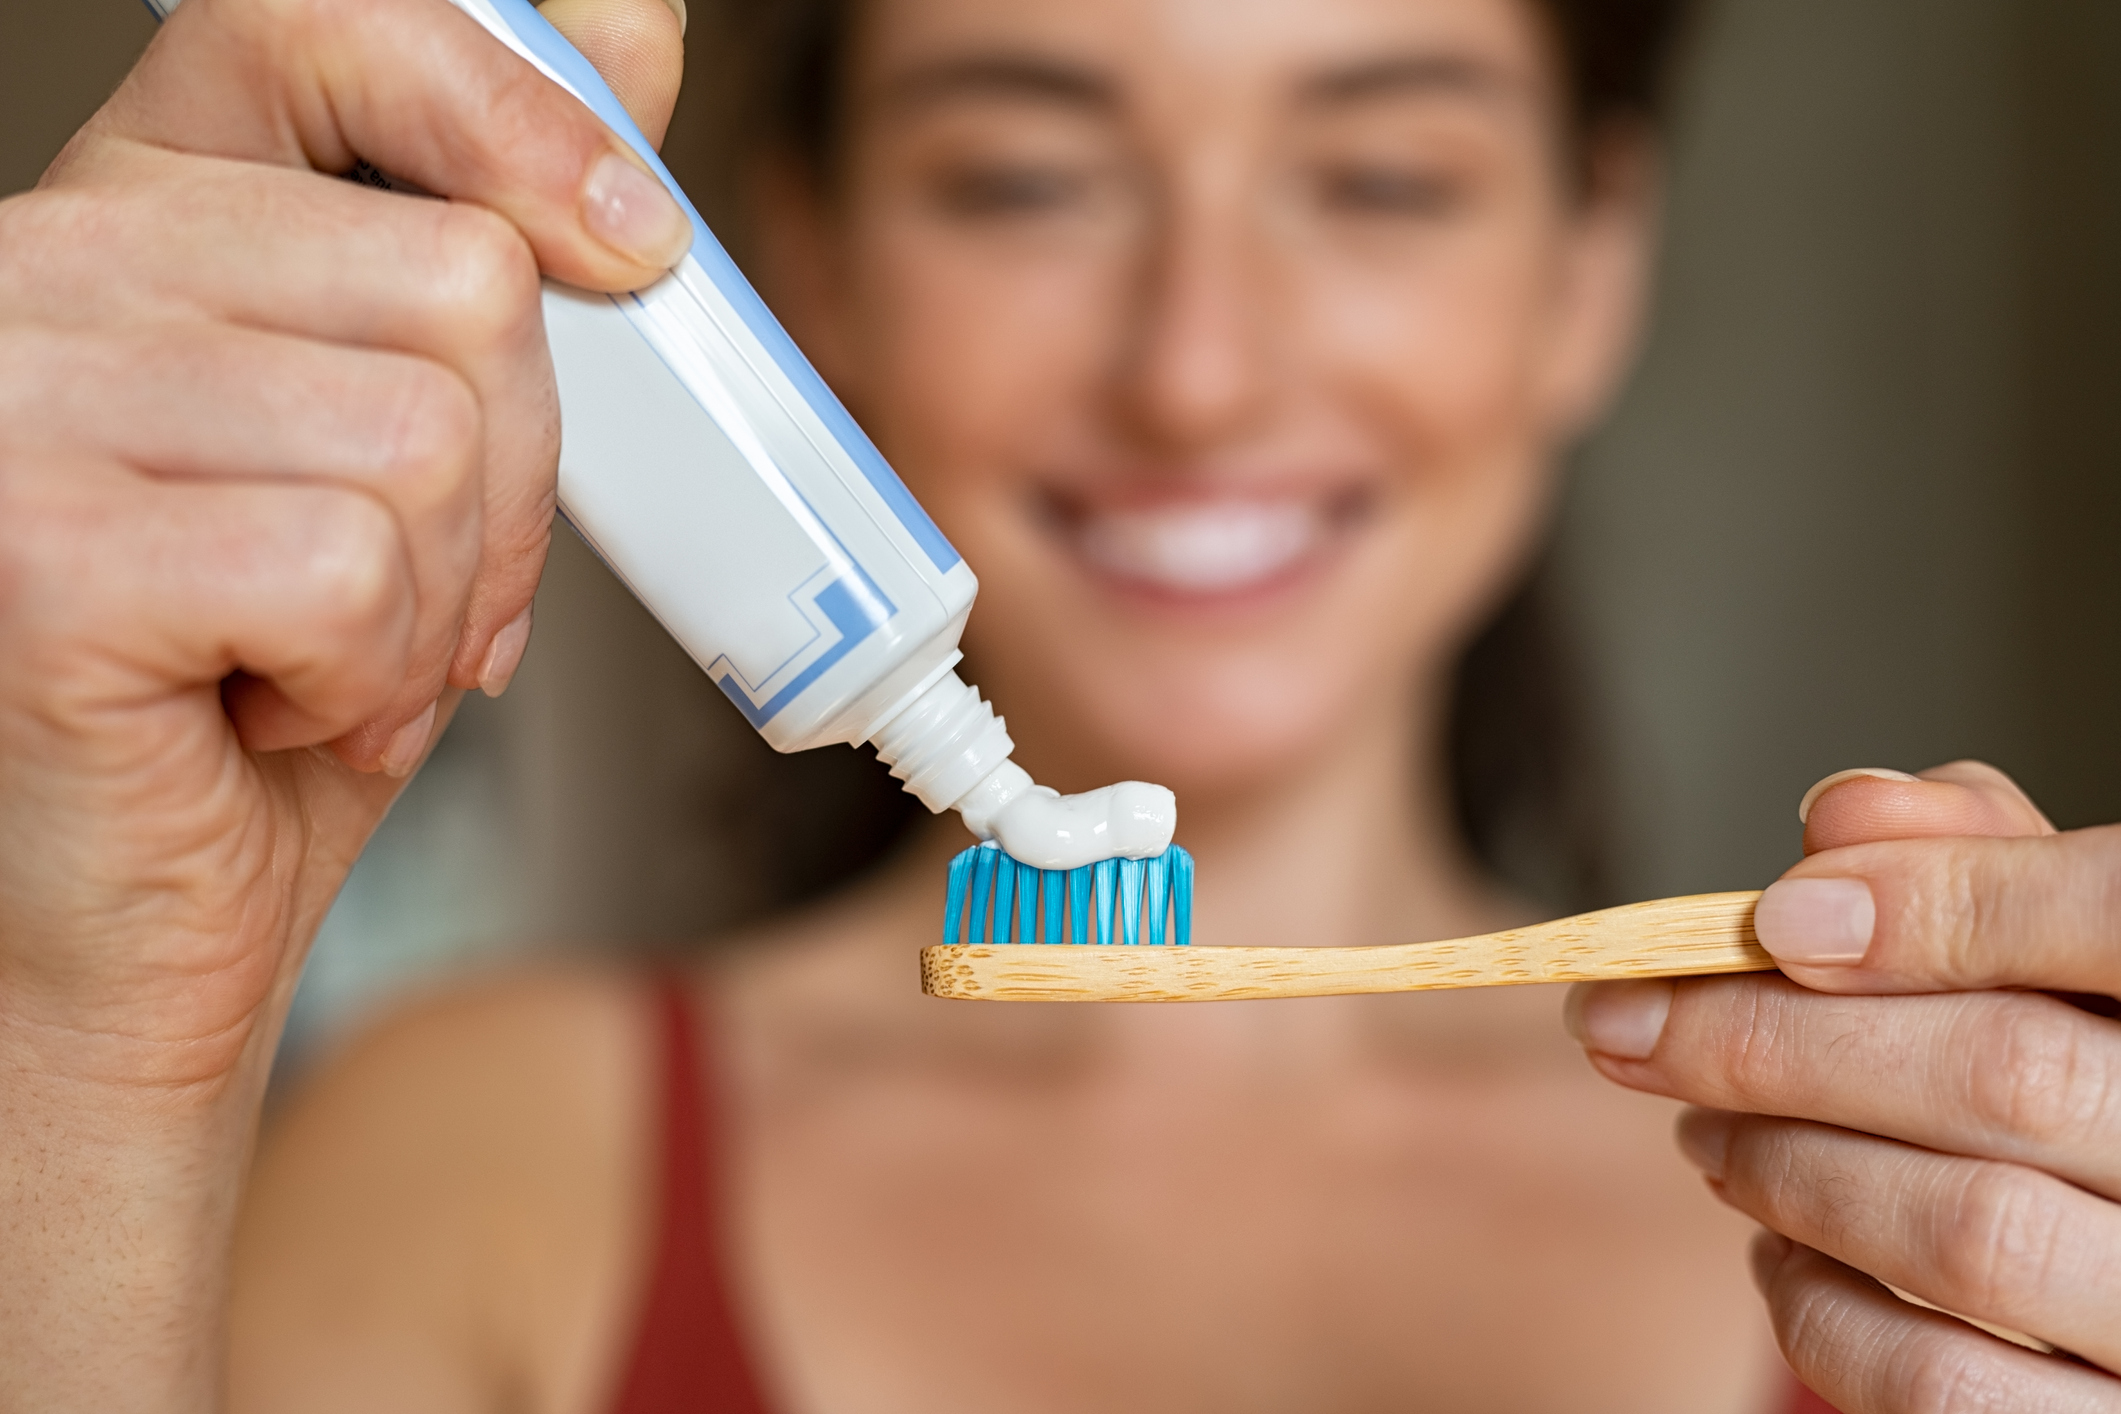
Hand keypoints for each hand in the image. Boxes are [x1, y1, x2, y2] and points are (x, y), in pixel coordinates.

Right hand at [0, 0, 682, 1403]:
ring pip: (427, 432)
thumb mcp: (405, 451)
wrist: (123, 934)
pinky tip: (277, 710)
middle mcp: (47, 267)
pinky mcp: (37, 546)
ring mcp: (18, 398)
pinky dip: (373, 672)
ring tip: (339, 662)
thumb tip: (629, 31)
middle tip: (424, 592)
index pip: (327, 32)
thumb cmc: (262, 701)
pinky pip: (354, 560)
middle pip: (457, 282)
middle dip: (512, 482)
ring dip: (443, 595)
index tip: (629, 248)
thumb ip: (481, 245)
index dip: (511, 116)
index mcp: (141, 214)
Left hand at [1566, 762, 2120, 1411]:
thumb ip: (1975, 866)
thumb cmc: (2087, 1075)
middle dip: (1776, 1040)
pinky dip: (1816, 1309)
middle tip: (1633, 1023)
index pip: (2116, 911)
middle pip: (2005, 1075)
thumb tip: (1841, 814)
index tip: (1775, 919)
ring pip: (1965, 1232)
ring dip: (1781, 1166)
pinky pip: (1941, 1383)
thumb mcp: (2060, 956)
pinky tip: (1774, 1253)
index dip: (1939, 903)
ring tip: (1699, 1128)